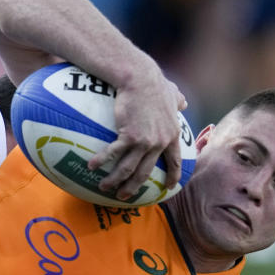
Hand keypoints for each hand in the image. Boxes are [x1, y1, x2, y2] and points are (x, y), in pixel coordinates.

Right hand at [88, 70, 186, 199]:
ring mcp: (145, 141)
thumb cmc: (154, 83)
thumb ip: (177, 100)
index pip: (174, 161)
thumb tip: (183, 102)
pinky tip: (91, 166)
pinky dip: (101, 161)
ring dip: (115, 181)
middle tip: (124, 196)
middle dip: (133, 187)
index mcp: (171, 134)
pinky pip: (113, 154)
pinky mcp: (129, 136)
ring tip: (104, 187)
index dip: (172, 176)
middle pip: (145, 172)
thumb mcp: (172, 92)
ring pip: (128, 169)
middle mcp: (159, 142)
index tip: (168, 188)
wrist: (140, 78)